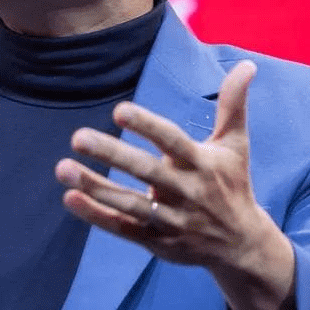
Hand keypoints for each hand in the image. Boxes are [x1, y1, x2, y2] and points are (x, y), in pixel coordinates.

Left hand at [55, 62, 283, 275]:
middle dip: (113, 155)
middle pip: (146, 172)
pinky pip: (123, 228)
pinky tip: (71, 198)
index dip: (147, 126)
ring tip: (62, 168)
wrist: (241, 245)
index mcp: (202, 164)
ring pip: (129, 204)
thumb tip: (247, 64)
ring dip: (95, 187)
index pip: (173, 141)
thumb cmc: (232, 184)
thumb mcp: (235, 145)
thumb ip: (233, 105)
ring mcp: (170, 220)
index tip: (119, 110)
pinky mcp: (156, 241)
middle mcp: (186, 192)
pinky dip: (97, 215)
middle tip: (77, 137)